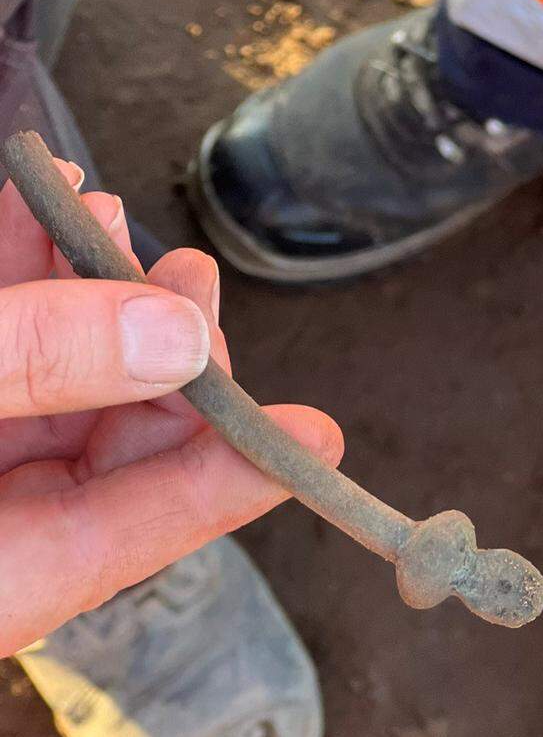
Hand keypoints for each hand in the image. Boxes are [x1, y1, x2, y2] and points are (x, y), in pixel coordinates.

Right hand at [0, 160, 342, 654]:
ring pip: (45, 377)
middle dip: (156, 348)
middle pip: (99, 445)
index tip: (319, 438)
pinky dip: (15, 275)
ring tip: (102, 207)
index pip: (130, 532)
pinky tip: (37, 204)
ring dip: (80, 286)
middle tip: (194, 279)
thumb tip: (174, 338)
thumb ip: (38, 364)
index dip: (230, 479)